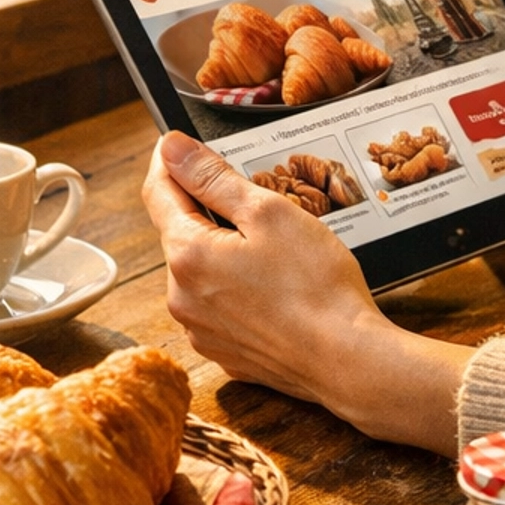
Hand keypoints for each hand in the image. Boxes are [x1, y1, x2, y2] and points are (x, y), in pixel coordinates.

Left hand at [142, 134, 469, 451]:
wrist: (346, 360)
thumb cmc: (315, 284)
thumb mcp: (268, 212)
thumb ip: (213, 178)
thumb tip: (172, 148)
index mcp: (187, 254)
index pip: (158, 193)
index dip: (171, 162)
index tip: (181, 144)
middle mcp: (180, 296)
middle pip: (182, 233)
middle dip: (208, 211)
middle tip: (254, 201)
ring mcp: (200, 330)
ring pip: (201, 271)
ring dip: (223, 252)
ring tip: (275, 251)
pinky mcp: (223, 352)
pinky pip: (218, 306)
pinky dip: (236, 289)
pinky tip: (274, 288)